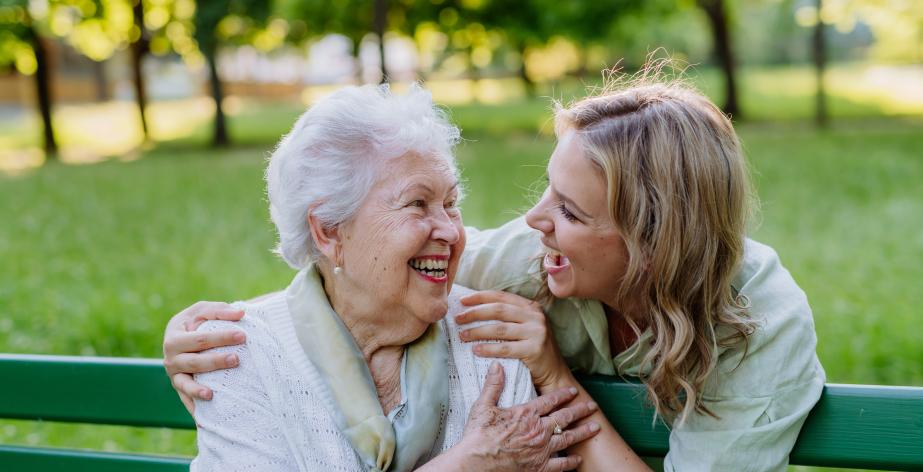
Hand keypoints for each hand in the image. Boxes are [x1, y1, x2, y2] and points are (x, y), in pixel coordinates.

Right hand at [162, 301, 246, 412]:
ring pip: (185, 384)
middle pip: (194, 362)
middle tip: (237, 359)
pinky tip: (203, 421)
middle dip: (215, 362)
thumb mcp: (203, 311)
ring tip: (211, 394)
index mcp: (175, 336)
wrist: (184, 337)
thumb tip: (241, 314)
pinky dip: (193, 410)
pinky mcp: (179, 389)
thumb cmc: (196, 322)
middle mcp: (170, 358)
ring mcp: (174, 375)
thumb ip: (220, 310)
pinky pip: (185, 401)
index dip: (221, 337)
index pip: (200, 339)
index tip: (243, 336)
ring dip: (198, 390)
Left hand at [457, 291, 567, 389]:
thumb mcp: (525, 327)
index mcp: (531, 307)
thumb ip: (507, 317)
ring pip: (499, 329)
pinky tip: (475, 350)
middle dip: (475, 313)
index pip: (501, 296)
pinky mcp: (534, 349)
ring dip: (477, 331)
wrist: (554, 373)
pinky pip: (505, 348)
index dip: (480, 297)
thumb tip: (473, 309)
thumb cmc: (532, 349)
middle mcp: (535, 317)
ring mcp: (536, 332)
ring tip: (462, 335)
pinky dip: (488, 349)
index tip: (462, 301)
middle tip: (458, 319)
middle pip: (498, 310)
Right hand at [457, 362, 599, 471]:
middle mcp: (539, 430)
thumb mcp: (483, 406)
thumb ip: (493, 385)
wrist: (477, 463)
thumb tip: (497, 366)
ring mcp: (541, 450)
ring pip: (568, 438)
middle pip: (565, 417)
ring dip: (583, 432)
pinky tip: (578, 459)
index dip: (563, 394)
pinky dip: (571, 461)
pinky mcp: (539, 467)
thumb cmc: (479, 436)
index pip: (550, 400)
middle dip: (580, 410)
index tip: (573, 390)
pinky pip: (561, 465)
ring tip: (595, 428)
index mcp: (526, 414)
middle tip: (592, 406)